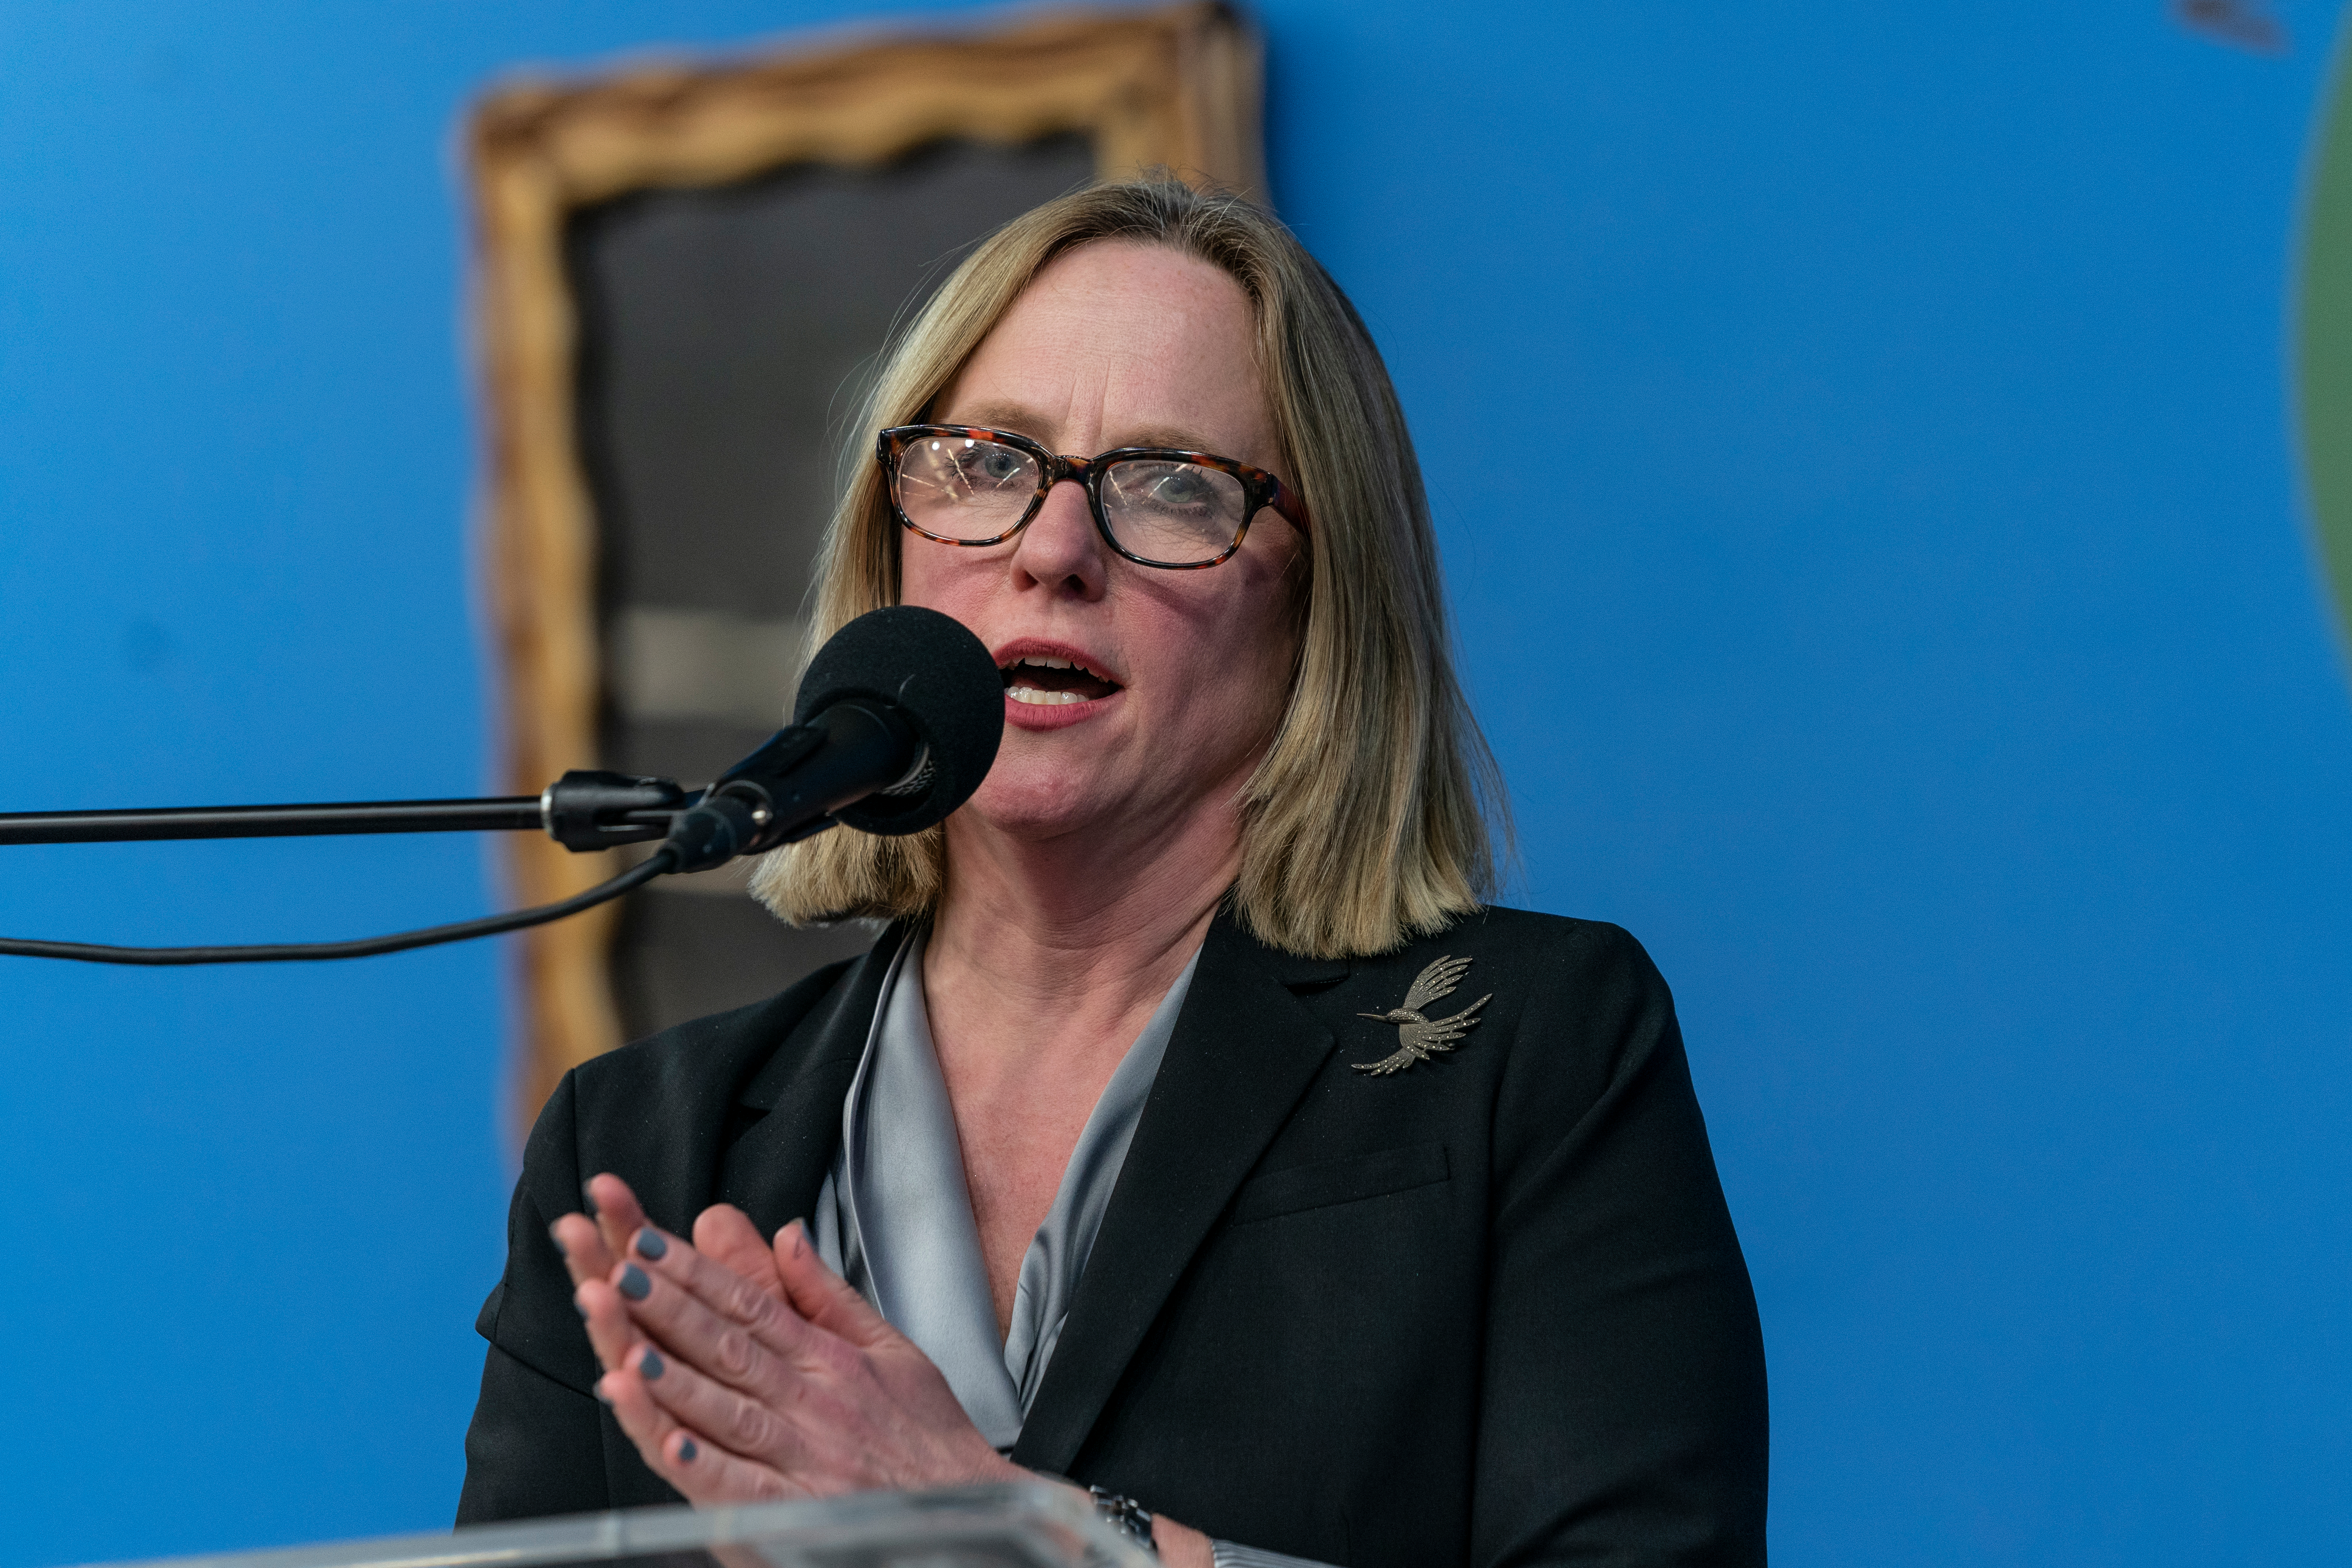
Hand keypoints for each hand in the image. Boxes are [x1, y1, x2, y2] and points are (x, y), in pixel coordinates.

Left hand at [560, 1173, 1020, 1502]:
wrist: (971, 1516)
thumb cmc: (928, 1438)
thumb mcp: (892, 1351)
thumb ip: (829, 1296)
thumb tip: (787, 1235)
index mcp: (831, 1359)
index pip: (749, 1303)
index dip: (692, 1270)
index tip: (641, 1239)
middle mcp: (814, 1400)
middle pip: (729, 1345)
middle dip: (668, 1306)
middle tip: (616, 1269)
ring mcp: (805, 1457)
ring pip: (728, 1409)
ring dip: (673, 1377)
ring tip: (623, 1345)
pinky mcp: (798, 1514)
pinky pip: (744, 1487)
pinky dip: (705, 1466)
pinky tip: (667, 1442)